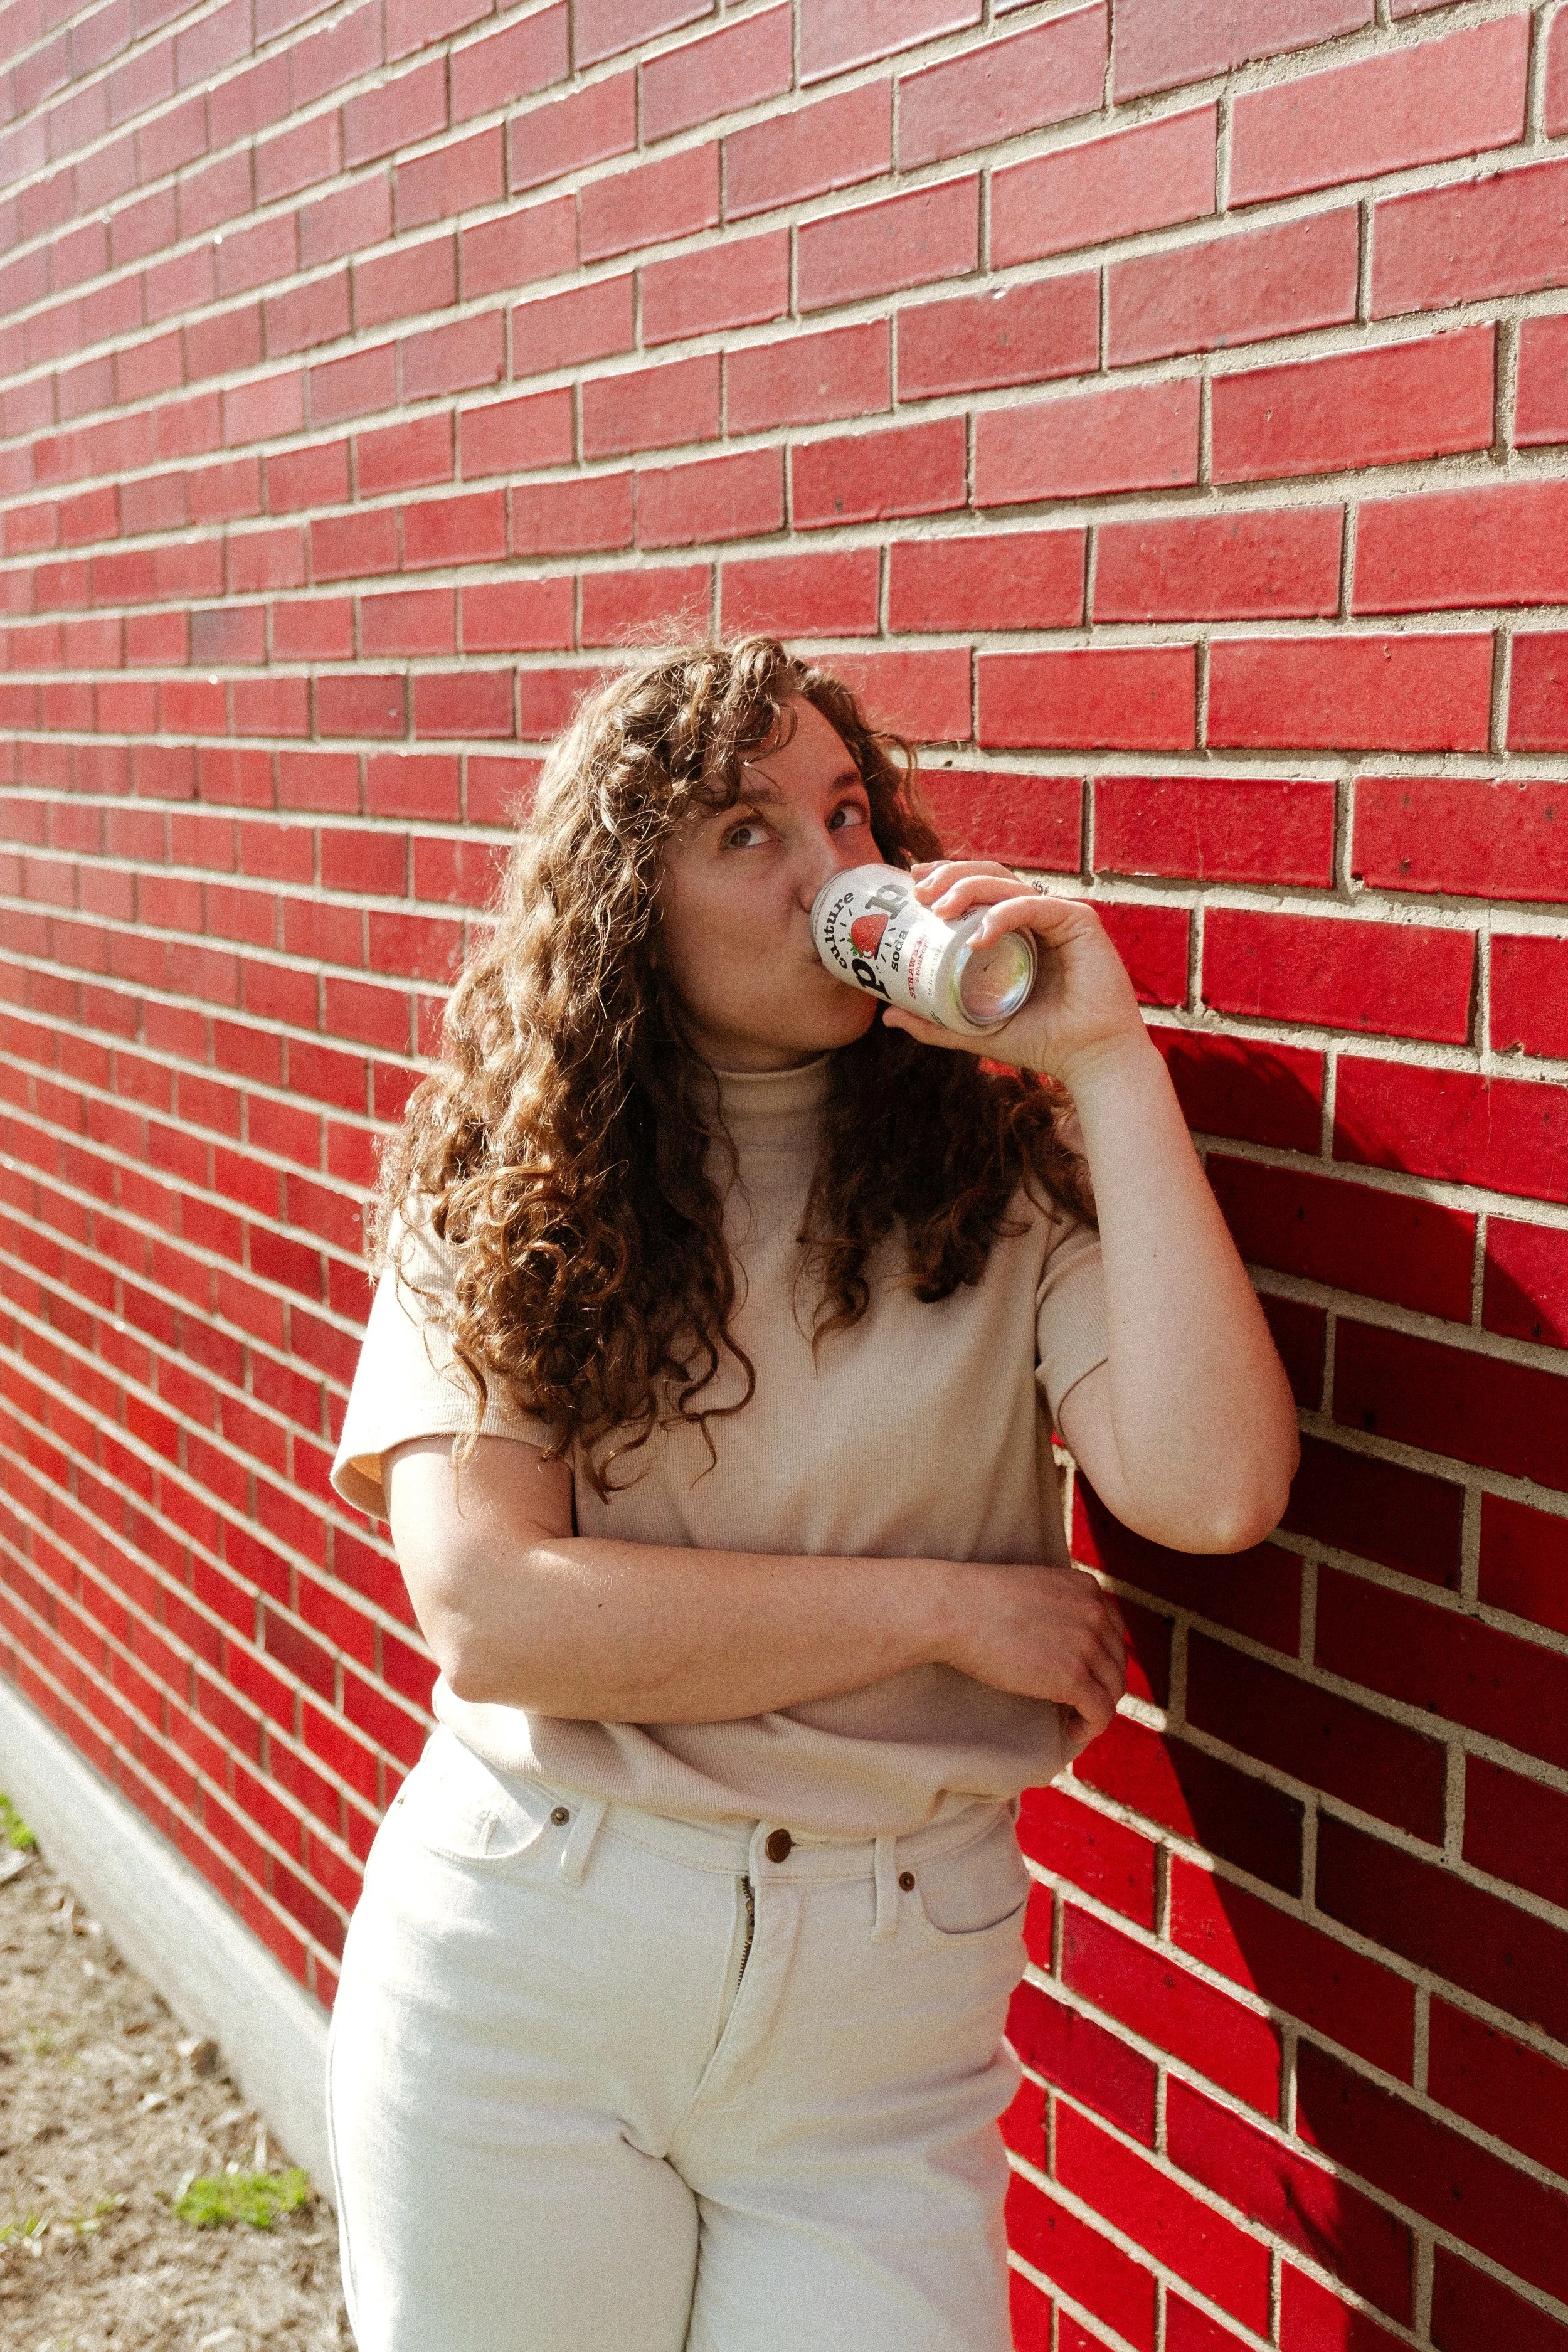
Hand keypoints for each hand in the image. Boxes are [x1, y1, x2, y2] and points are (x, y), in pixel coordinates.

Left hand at [882, 859, 1149, 1088]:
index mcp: (1016, 930)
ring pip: (1008, 884)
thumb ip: (935, 1022)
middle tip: (918, 892)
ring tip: (938, 910)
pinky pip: (1035, 906)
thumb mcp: (975, 1030)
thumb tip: (888, 1016)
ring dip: (968, 889)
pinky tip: (978, 936)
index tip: (912, 884)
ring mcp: (1059, 916)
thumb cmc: (1041, 1042)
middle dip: (950, 875)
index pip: (978, 890)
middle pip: (989, 876)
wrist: (1089, 1061)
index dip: (946, 878)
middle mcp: (1037, 916)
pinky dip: (1004, 915)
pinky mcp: (1080, 923)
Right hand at [942, 1559, 1128, 1751]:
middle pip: (1116, 1662)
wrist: (953, 1610)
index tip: (1085, 1675)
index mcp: (1087, 1588)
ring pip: (1113, 1689)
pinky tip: (1072, 1729)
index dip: (1102, 1658)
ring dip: (1097, 1707)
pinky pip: (1101, 1713)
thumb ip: (1060, 1606)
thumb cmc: (979, 1601)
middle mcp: (1096, 1613)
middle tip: (1077, 1700)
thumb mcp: (1035, 1588)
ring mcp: (1087, 1645)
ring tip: (1074, 1717)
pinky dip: (1091, 1727)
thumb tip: (1064, 1642)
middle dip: (1100, 1684)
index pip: (1114, 1632)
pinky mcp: (1073, 1678)